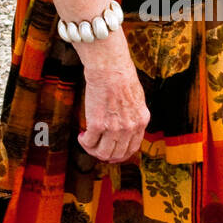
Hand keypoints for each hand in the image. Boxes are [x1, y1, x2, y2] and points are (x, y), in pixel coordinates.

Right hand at [77, 40, 150, 162]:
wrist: (110, 68)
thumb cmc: (121, 77)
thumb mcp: (137, 99)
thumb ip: (133, 115)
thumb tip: (124, 127)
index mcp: (141, 121)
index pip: (132, 148)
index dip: (120, 154)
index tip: (111, 153)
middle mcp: (130, 128)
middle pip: (117, 154)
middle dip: (104, 154)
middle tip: (95, 147)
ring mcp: (114, 128)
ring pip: (102, 153)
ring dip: (92, 150)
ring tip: (87, 140)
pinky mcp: (98, 125)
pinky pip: (89, 142)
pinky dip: (83, 142)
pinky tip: (81, 134)